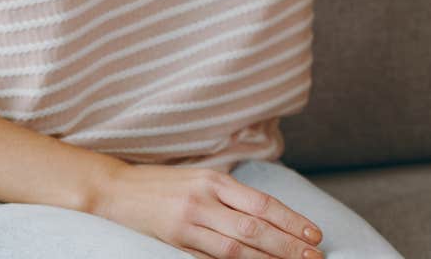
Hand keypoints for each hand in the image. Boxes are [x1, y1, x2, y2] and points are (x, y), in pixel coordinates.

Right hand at [89, 163, 323, 258]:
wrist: (116, 190)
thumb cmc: (164, 184)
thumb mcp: (201, 179)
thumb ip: (231, 195)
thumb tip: (270, 216)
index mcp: (215, 180)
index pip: (262, 203)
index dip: (291, 220)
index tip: (314, 233)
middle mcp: (203, 201)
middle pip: (254, 228)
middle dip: (288, 245)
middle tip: (315, 256)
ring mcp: (188, 224)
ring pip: (235, 249)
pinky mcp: (174, 243)